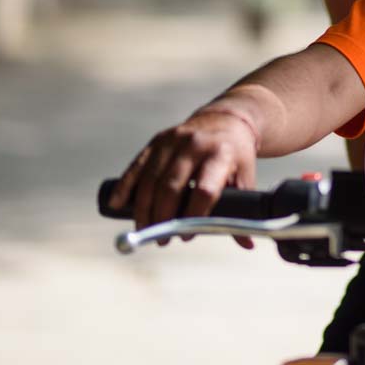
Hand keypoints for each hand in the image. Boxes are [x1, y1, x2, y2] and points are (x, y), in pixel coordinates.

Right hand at [107, 107, 260, 247]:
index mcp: (221, 154)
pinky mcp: (158, 140)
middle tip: (161, 240)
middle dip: (163, 218)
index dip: (193, 215)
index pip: (203, 190)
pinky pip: (137, 166)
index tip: (187, 236)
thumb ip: (243, 211)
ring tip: (145, 230)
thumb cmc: (236, 156)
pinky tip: (116, 205)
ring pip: (151, 179)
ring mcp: (174, 140)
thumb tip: (247, 245)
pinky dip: (125, 187)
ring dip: (143, 209)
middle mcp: (195, 145)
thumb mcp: (245, 178)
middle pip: (171, 187)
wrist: (227, 119)